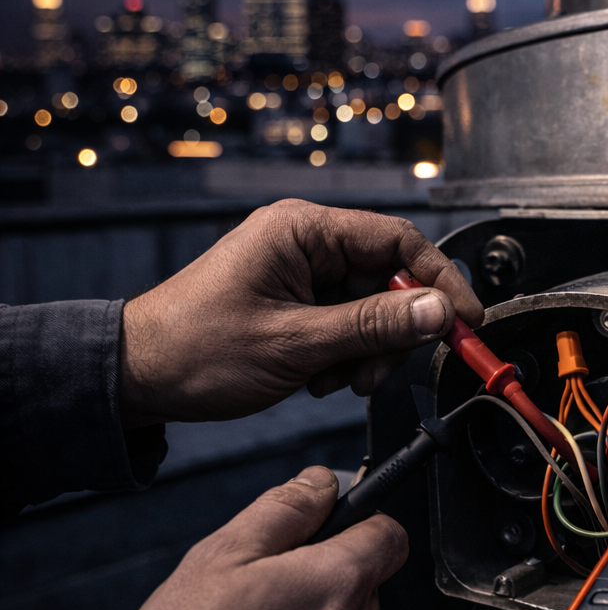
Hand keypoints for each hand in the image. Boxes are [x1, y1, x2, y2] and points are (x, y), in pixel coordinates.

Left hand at [119, 201, 483, 427]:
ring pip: (371, 308)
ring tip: (334, 380)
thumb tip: (436, 312)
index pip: (397, 242)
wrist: (141, 376)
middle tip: (377, 371)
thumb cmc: (196, 349)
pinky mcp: (296, 301)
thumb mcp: (295, 343)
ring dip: (367, 352)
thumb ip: (371, 326)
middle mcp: (304, 242)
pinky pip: (347, 324)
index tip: (465, 322)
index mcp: (301, 229)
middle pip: (389, 278)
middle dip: (393, 331)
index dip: (439, 282)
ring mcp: (300, 272)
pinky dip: (346, 356)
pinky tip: (318, 378)